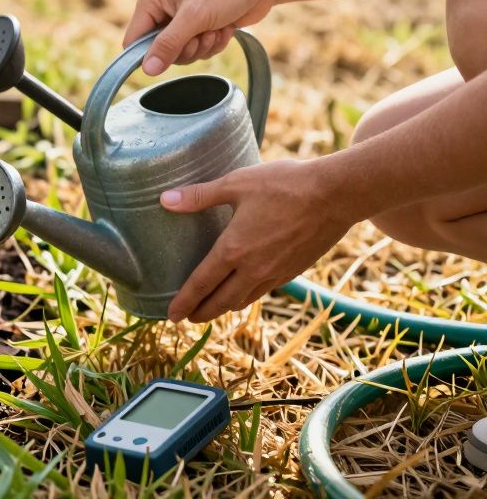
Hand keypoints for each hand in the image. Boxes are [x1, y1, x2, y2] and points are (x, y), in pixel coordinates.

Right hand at [125, 0, 275, 75]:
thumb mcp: (193, 18)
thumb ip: (168, 45)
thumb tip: (147, 70)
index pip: (133, 40)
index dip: (148, 55)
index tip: (169, 57)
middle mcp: (161, 8)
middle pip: (158, 51)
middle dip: (185, 49)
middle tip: (201, 36)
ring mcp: (180, 18)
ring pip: (180, 54)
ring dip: (201, 47)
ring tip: (215, 28)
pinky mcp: (197, 26)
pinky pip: (196, 50)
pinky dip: (212, 44)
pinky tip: (223, 28)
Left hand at [161, 159, 354, 322]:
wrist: (336, 195)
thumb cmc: (284, 185)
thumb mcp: (236, 184)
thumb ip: (199, 196)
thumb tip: (165, 200)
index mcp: (234, 250)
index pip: (201, 284)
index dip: (184, 302)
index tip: (172, 316)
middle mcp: (253, 269)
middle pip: (221, 301)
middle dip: (201, 312)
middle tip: (187, 318)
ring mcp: (276, 273)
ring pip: (243, 300)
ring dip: (224, 308)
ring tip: (212, 308)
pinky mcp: (294, 271)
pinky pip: (263, 291)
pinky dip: (247, 297)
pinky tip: (245, 290)